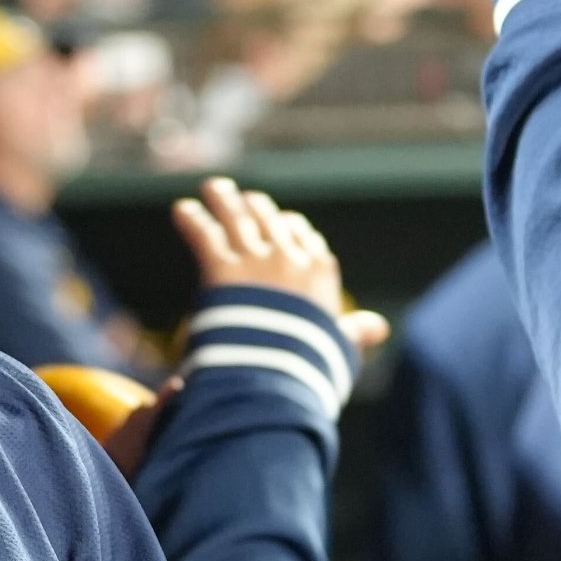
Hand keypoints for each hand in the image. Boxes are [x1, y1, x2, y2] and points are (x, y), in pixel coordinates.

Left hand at [172, 177, 389, 365]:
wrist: (277, 372)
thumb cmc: (311, 365)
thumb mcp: (339, 346)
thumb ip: (354, 331)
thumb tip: (379, 327)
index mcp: (320, 274)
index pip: (306, 240)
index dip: (293, 230)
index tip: (285, 223)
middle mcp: (289, 258)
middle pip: (271, 222)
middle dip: (258, 208)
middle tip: (246, 199)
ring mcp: (255, 261)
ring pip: (238, 220)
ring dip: (224, 201)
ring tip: (214, 188)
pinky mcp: (222, 269)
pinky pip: (205, 234)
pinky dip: (192, 219)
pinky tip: (181, 209)